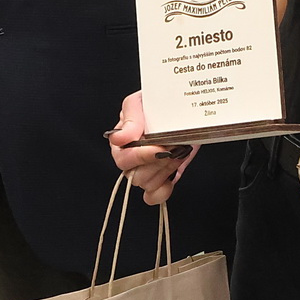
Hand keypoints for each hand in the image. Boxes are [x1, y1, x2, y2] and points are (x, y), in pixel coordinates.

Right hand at [107, 90, 197, 205]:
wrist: (180, 107)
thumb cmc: (156, 103)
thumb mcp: (140, 102)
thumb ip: (131, 118)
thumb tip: (120, 139)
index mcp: (120, 142)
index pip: (123, 158)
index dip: (140, 156)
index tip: (157, 147)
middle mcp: (130, 159)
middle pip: (135, 176)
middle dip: (158, 162)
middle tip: (173, 145)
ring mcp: (145, 170)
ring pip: (148, 184)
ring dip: (166, 169)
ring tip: (178, 150)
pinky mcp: (161, 178)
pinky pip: (154, 196)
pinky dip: (163, 190)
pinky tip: (172, 176)